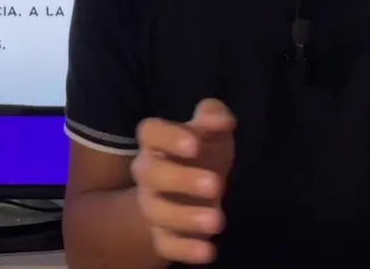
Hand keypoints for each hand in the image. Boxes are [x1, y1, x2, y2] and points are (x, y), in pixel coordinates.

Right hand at [130, 98, 235, 264]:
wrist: (189, 191)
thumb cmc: (201, 153)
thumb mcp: (211, 131)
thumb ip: (214, 117)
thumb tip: (222, 120)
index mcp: (156, 142)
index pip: (151, 132)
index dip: (169, 137)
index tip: (194, 144)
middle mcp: (147, 172)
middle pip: (151, 174)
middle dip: (182, 179)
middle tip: (216, 184)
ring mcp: (152, 205)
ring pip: (158, 211)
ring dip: (186, 217)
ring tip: (218, 221)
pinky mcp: (162, 235)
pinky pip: (166, 244)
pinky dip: (185, 250)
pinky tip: (209, 251)